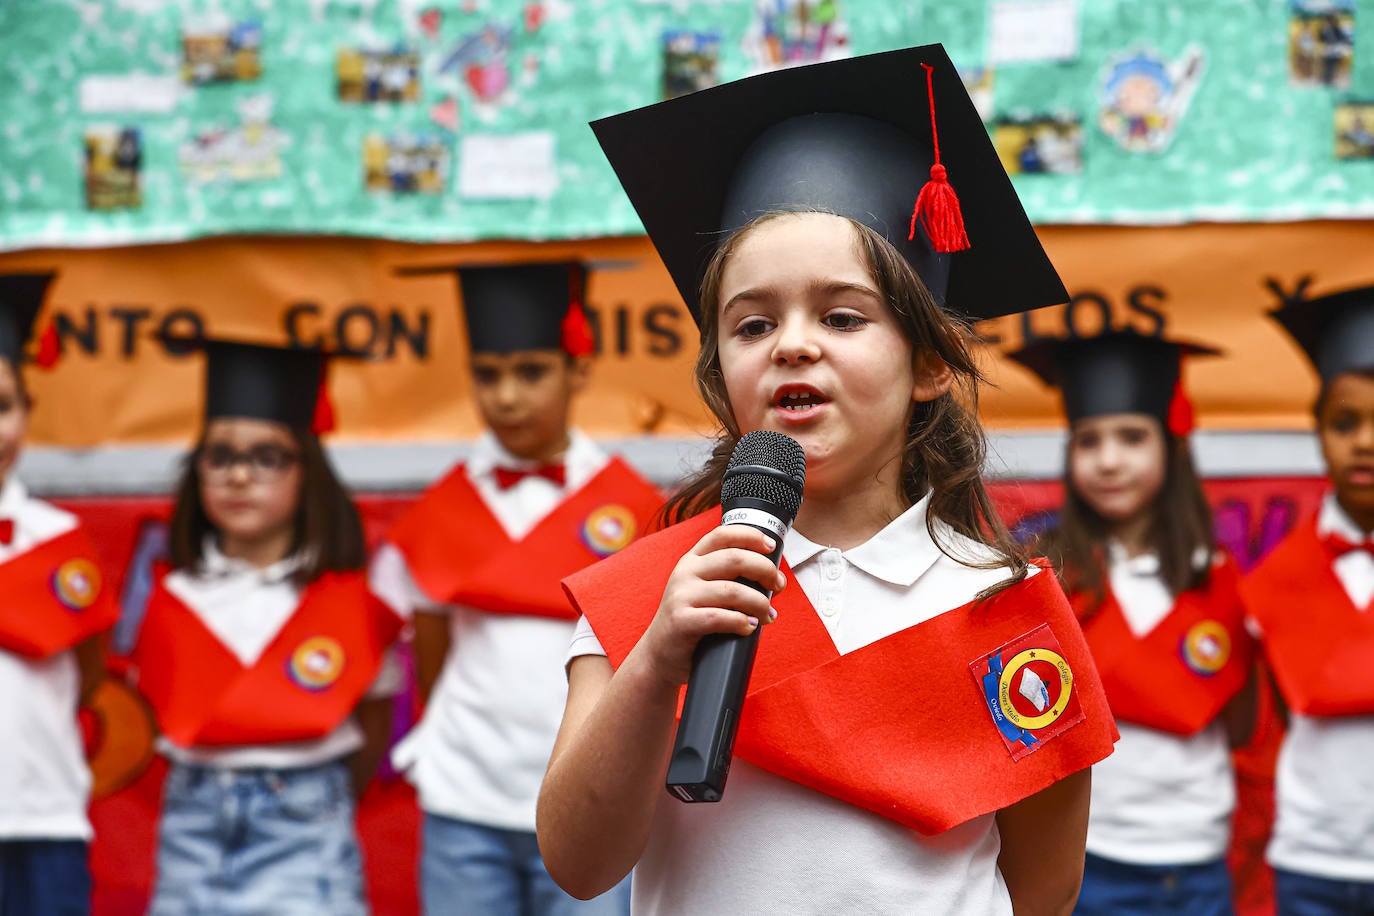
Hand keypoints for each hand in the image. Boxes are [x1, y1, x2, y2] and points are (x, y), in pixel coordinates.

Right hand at [638, 525, 785, 688]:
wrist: (659, 655)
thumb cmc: (691, 622)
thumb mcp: (704, 591)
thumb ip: (729, 578)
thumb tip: (772, 579)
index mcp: (693, 560)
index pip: (723, 534)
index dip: (751, 536)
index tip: (772, 547)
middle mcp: (685, 572)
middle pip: (735, 558)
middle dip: (765, 571)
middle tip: (778, 586)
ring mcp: (681, 596)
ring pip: (732, 590)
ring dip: (759, 602)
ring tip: (767, 615)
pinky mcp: (681, 621)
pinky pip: (719, 618)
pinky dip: (741, 622)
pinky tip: (750, 627)